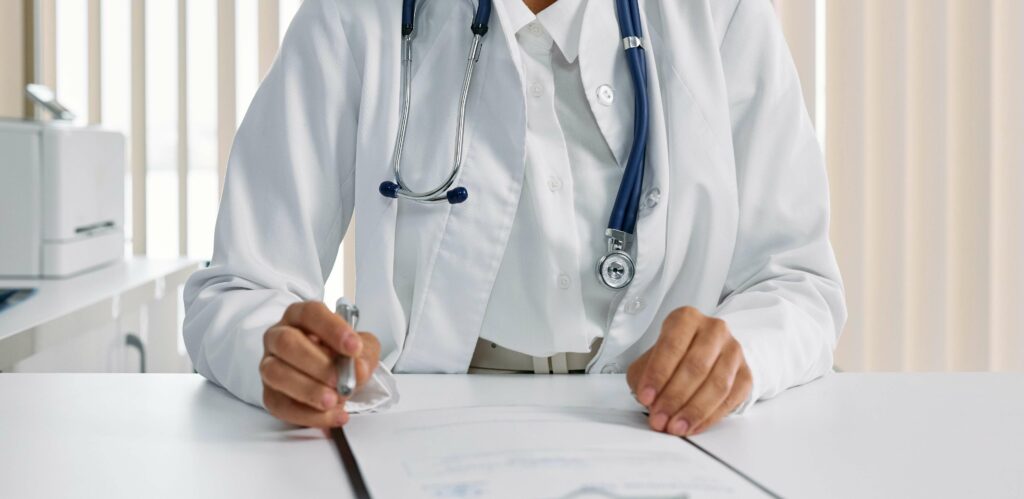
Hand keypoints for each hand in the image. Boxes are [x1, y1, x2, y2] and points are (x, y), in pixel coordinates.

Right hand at [260, 301, 380, 427]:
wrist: (336, 378)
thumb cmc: (343, 356)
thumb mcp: (362, 348)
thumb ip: (364, 354)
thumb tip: (357, 369)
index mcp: (300, 316)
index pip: (311, 313)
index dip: (332, 329)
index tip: (354, 347)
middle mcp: (279, 337)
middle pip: (286, 342)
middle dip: (316, 363)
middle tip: (339, 380)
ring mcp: (269, 365)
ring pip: (276, 374)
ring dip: (308, 390)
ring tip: (334, 400)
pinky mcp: (270, 394)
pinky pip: (281, 405)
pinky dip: (308, 415)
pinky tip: (332, 415)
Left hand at [626, 306, 751, 435]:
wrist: (704, 354)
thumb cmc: (672, 356)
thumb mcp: (649, 359)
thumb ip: (644, 376)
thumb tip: (650, 401)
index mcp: (686, 319)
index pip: (672, 345)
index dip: (657, 374)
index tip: (645, 397)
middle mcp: (714, 329)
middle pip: (696, 366)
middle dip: (674, 397)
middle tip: (659, 419)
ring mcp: (734, 351)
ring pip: (717, 384)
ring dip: (693, 411)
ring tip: (674, 427)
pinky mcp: (746, 374)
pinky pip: (731, 399)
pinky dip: (710, 417)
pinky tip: (693, 426)